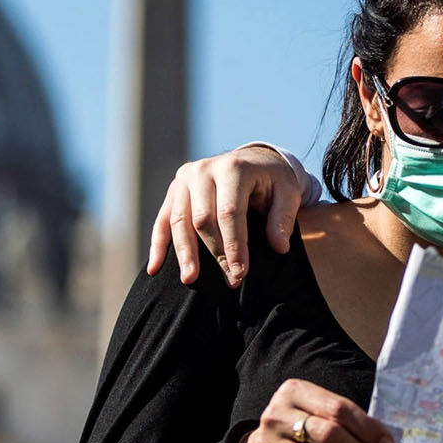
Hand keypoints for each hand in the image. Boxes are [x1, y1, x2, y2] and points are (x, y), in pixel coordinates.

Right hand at [146, 146, 302, 287]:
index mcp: (233, 168)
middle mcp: (204, 169)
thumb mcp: (288, 192)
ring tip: (190, 279)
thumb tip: (279, 247)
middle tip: (229, 281)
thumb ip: (283, 218)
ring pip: (179, 220)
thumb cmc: (272, 181)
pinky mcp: (174, 189)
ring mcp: (185, 178)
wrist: (253, 160)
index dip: (234, 245)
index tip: (240, 273)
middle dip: (215, 253)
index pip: (229, 212)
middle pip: (202, 218)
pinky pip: (162, 220)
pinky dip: (157, 245)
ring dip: (184, 253)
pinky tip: (155, 269)